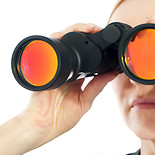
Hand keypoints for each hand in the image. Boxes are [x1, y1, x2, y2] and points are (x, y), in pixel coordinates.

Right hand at [20, 23, 117, 144]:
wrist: (42, 126)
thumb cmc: (60, 118)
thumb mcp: (84, 101)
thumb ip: (97, 87)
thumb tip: (111, 73)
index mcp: (75, 78)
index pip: (85, 57)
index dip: (94, 46)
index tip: (105, 40)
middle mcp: (64, 70)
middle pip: (73, 46)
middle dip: (84, 34)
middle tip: (97, 29)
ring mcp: (53, 68)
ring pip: (61, 42)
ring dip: (73, 32)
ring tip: (86, 28)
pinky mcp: (43, 68)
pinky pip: (48, 49)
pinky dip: (54, 39)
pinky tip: (63, 35)